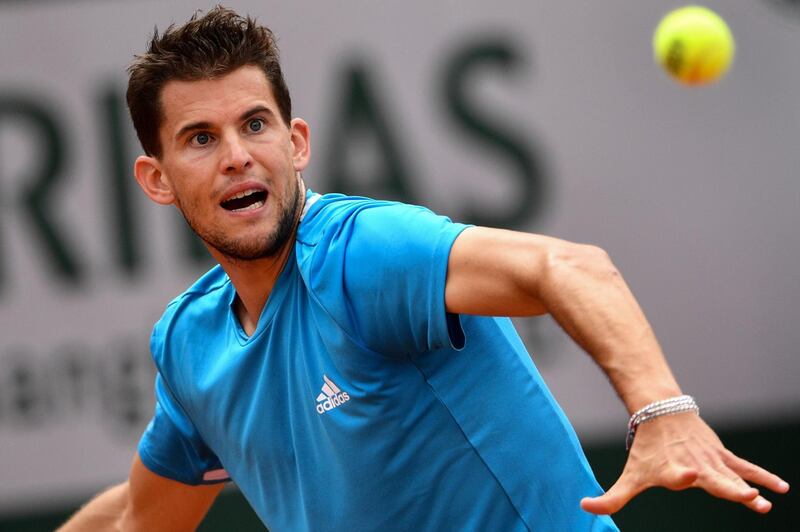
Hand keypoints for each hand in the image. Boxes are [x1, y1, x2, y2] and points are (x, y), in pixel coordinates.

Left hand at [580, 413, 789, 513]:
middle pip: (711, 478)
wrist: (661, 412)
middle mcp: (693, 465)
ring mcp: (710, 460)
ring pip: (731, 474)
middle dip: (726, 488)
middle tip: (743, 496)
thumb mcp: (630, 475)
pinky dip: (763, 477)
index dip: (681, 475)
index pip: (675, 474)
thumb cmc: (646, 450)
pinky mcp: (722, 456)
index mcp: (671, 471)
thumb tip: (584, 506)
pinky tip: (781, 489)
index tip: (687, 475)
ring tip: (760, 502)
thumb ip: (612, 498)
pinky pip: (745, 468)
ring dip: (747, 487)